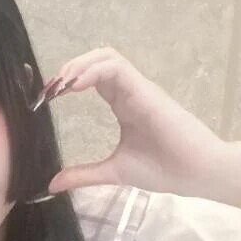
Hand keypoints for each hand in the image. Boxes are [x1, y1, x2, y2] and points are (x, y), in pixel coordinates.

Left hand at [47, 47, 240, 206]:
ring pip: (106, 57)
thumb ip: (83, 175)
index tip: (46, 99)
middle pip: (96, 61)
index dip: (68, 82)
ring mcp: (138, 89)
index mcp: (123, 105)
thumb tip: (52, 184)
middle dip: (69, 69)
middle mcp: (129, 92)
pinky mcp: (145, 91)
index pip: (93, 79)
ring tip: (59, 84)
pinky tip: (74, 86)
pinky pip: (117, 67)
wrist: (194, 175)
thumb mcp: (113, 172)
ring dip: (78, 65)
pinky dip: (93, 71)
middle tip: (48, 89)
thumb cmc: (162, 169)